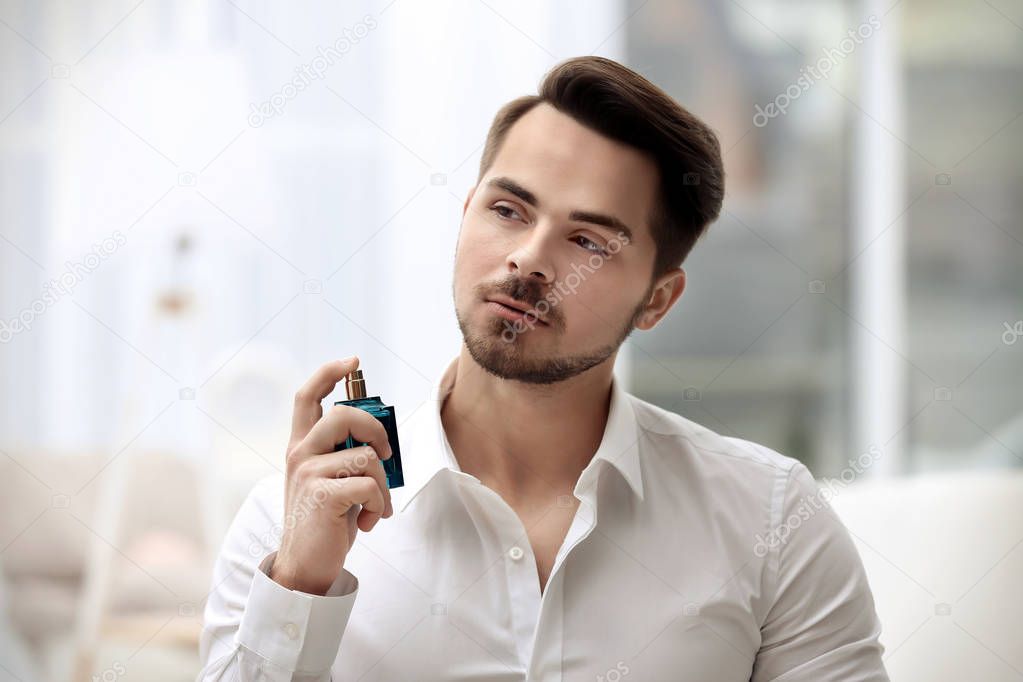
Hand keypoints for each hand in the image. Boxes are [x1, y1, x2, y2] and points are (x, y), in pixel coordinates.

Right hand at [269, 356, 393, 594]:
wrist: (306, 565)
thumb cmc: (326, 521)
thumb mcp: (333, 480)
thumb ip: (347, 456)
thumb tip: (381, 441)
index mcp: (302, 446)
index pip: (307, 396)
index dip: (329, 372)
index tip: (351, 360)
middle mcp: (300, 454)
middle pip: (343, 414)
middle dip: (376, 429)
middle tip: (386, 454)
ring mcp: (308, 473)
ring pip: (366, 456)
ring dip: (383, 486)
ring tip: (376, 507)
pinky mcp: (321, 494)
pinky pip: (370, 486)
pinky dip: (380, 506)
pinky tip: (370, 523)